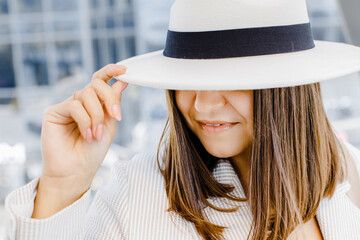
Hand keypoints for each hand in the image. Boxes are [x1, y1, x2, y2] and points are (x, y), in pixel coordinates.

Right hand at [40, 64, 127, 194]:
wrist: (76, 172)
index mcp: (94, 104)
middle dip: (110, 98)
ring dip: (97, 115)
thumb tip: (122, 81)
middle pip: (96, 85)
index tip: (125, 70)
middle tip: (117, 117)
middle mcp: (80, 102)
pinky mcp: (54, 112)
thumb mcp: (110, 125)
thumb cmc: (92, 152)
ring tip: (97, 134)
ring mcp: (67, 106)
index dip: (111, 71)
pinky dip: (85, 120)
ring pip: (86, 94)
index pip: (100, 81)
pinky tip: (87, 135)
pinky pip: (74, 105)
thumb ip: (113, 103)